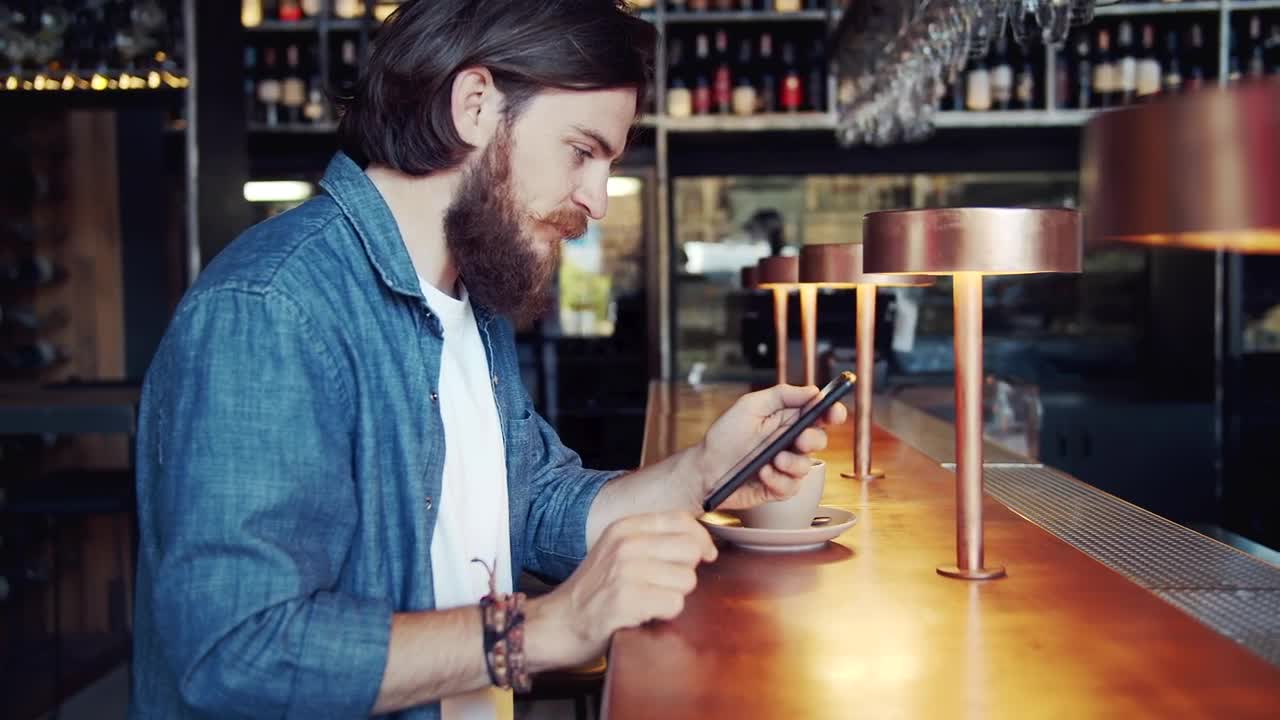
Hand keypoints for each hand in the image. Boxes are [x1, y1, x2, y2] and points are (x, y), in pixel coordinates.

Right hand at [523, 511, 716, 671]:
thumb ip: (652, 541)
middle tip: (663, 586)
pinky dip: (664, 614)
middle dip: (685, 573)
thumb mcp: (616, 552)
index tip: (705, 556)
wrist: (558, 624)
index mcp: (625, 528)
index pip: (682, 520)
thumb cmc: (592, 592)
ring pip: (687, 580)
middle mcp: (625, 544)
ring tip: (648, 601)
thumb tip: (701, 544)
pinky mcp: (625, 600)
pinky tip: (643, 615)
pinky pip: (674, 604)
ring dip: (674, 597)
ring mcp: (624, 571)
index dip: (701, 539)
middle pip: (691, 551)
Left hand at [693, 384, 847, 510]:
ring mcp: (785, 466)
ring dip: (791, 463)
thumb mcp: (750, 406)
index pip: (819, 414)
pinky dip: (777, 480)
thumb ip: (782, 395)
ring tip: (771, 460)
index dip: (833, 412)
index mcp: (786, 420)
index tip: (835, 412)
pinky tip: (762, 473)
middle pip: (819, 440)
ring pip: (807, 466)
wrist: (705, 470)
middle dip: (811, 439)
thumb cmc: (724, 437)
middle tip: (798, 439)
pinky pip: (792, 486)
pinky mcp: (779, 487)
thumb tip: (813, 390)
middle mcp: (789, 442)